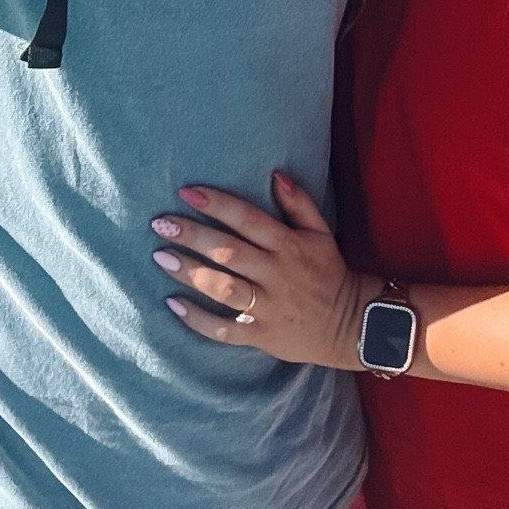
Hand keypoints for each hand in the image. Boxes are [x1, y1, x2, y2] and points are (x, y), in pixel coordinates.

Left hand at [152, 173, 377, 368]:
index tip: (186, 192)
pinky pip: (225, 329)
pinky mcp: (260, 334)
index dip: (216, 204)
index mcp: (289, 245)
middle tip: (159, 224)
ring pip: (223, 289)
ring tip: (160, 257)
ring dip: (190, 273)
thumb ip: (299, 202)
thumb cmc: (328, 271)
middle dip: (191, 236)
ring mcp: (267, 306)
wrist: (349, 324)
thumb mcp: (321, 232)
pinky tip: (173, 304)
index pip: (247, 219)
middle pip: (228, 252)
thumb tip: (275, 174)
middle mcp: (276, 274)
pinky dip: (198, 320)